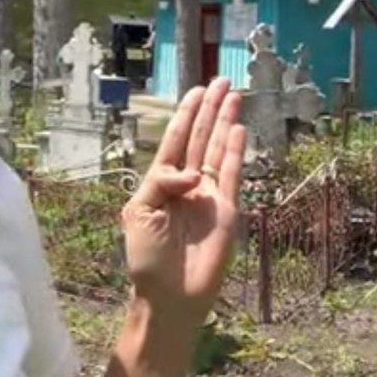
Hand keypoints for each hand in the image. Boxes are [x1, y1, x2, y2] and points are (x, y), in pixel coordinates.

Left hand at [120, 77, 245, 324]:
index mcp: (161, 182)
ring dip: (225, 122)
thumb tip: (189, 173)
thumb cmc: (146, 258)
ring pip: (219, 150)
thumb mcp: (138, 213)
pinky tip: (238, 129)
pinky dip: (236, 152)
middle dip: (210, 109)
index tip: (195, 90)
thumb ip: (158, 183)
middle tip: (222, 80)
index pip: (176, 141)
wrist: (170, 295)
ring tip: (233, 94)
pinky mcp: (228, 211)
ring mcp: (209, 196)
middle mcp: (188, 184)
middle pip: (201, 138)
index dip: (186, 115)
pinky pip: (233, 175)